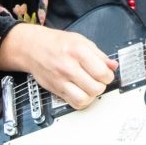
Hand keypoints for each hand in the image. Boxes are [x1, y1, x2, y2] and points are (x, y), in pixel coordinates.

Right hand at [0, 24, 116, 109]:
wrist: (32, 48)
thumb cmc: (56, 42)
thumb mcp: (81, 41)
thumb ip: (99, 54)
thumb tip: (113, 65)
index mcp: (78, 51)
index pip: (102, 72)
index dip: (109, 75)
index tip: (106, 73)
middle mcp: (68, 67)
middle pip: (96, 87)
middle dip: (102, 85)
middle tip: (98, 79)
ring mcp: (61, 80)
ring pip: (85, 99)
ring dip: (92, 95)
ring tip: (90, 86)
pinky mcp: (56, 90)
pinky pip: (74, 103)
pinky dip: (82, 101)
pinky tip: (82, 92)